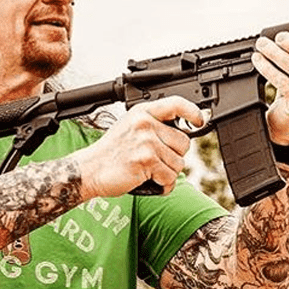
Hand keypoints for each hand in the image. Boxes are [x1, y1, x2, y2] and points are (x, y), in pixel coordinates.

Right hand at [72, 96, 203, 197]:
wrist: (89, 169)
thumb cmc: (111, 153)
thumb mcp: (130, 127)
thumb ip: (154, 126)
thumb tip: (184, 132)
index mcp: (142, 113)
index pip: (176, 104)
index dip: (192, 112)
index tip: (200, 120)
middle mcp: (145, 124)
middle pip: (184, 142)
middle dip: (175, 156)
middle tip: (156, 161)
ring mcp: (146, 141)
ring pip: (179, 163)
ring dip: (168, 173)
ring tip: (148, 171)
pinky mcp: (146, 160)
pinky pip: (169, 177)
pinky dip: (163, 184)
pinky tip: (149, 180)